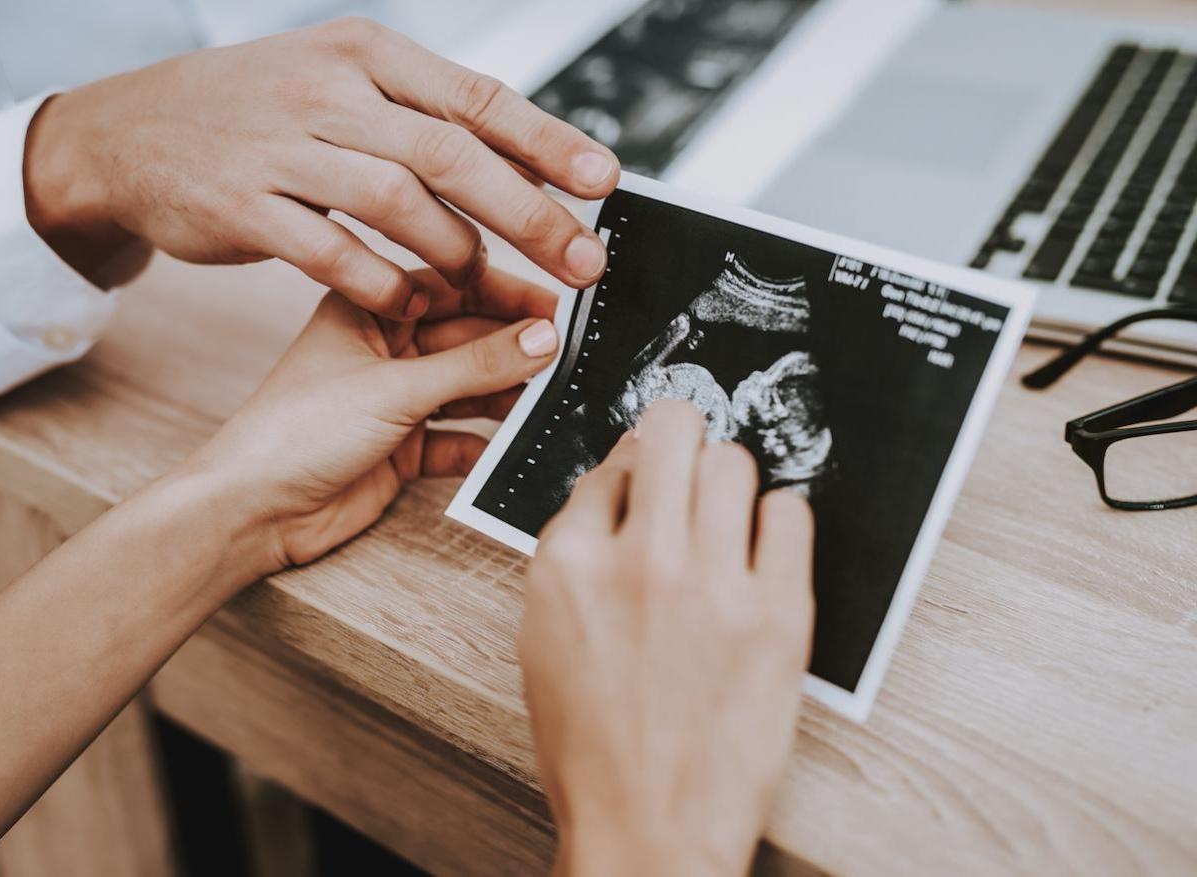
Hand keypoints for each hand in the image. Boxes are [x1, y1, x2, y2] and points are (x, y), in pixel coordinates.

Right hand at [22, 17, 618, 312]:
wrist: (133, 132)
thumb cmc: (261, 114)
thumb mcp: (342, 88)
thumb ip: (424, 121)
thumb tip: (529, 164)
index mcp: (366, 54)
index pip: (476, 96)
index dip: (548, 141)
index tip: (603, 180)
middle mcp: (328, 90)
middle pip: (450, 153)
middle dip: (528, 213)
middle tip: (581, 259)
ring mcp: (281, 147)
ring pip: (396, 202)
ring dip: (455, 253)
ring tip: (484, 284)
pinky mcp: (244, 206)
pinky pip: (333, 254)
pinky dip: (383, 284)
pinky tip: (411, 304)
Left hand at [183, 266, 558, 585]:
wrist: (252, 512)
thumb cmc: (294, 432)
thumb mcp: (395, 388)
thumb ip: (475, 365)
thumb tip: (542, 338)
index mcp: (369, 311)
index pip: (453, 286)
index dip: (507, 292)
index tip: (559, 304)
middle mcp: (385, 350)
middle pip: (468, 338)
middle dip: (515, 346)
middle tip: (568, 355)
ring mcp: (395, 401)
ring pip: (469, 389)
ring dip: (506, 395)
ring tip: (552, 398)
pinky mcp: (403, 449)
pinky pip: (460, 439)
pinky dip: (486, 443)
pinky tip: (514, 445)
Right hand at [519, 401, 815, 876]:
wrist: (648, 826)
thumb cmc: (593, 745)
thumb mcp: (547, 639)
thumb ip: (576, 558)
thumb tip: (618, 490)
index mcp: (568, 565)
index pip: (609, 464)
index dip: (631, 471)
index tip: (646, 481)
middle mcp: (638, 560)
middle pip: (673, 431)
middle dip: (679, 436)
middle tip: (689, 457)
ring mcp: (711, 585)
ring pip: (734, 461)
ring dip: (728, 478)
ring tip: (727, 513)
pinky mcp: (778, 614)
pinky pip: (790, 513)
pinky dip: (778, 520)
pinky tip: (763, 548)